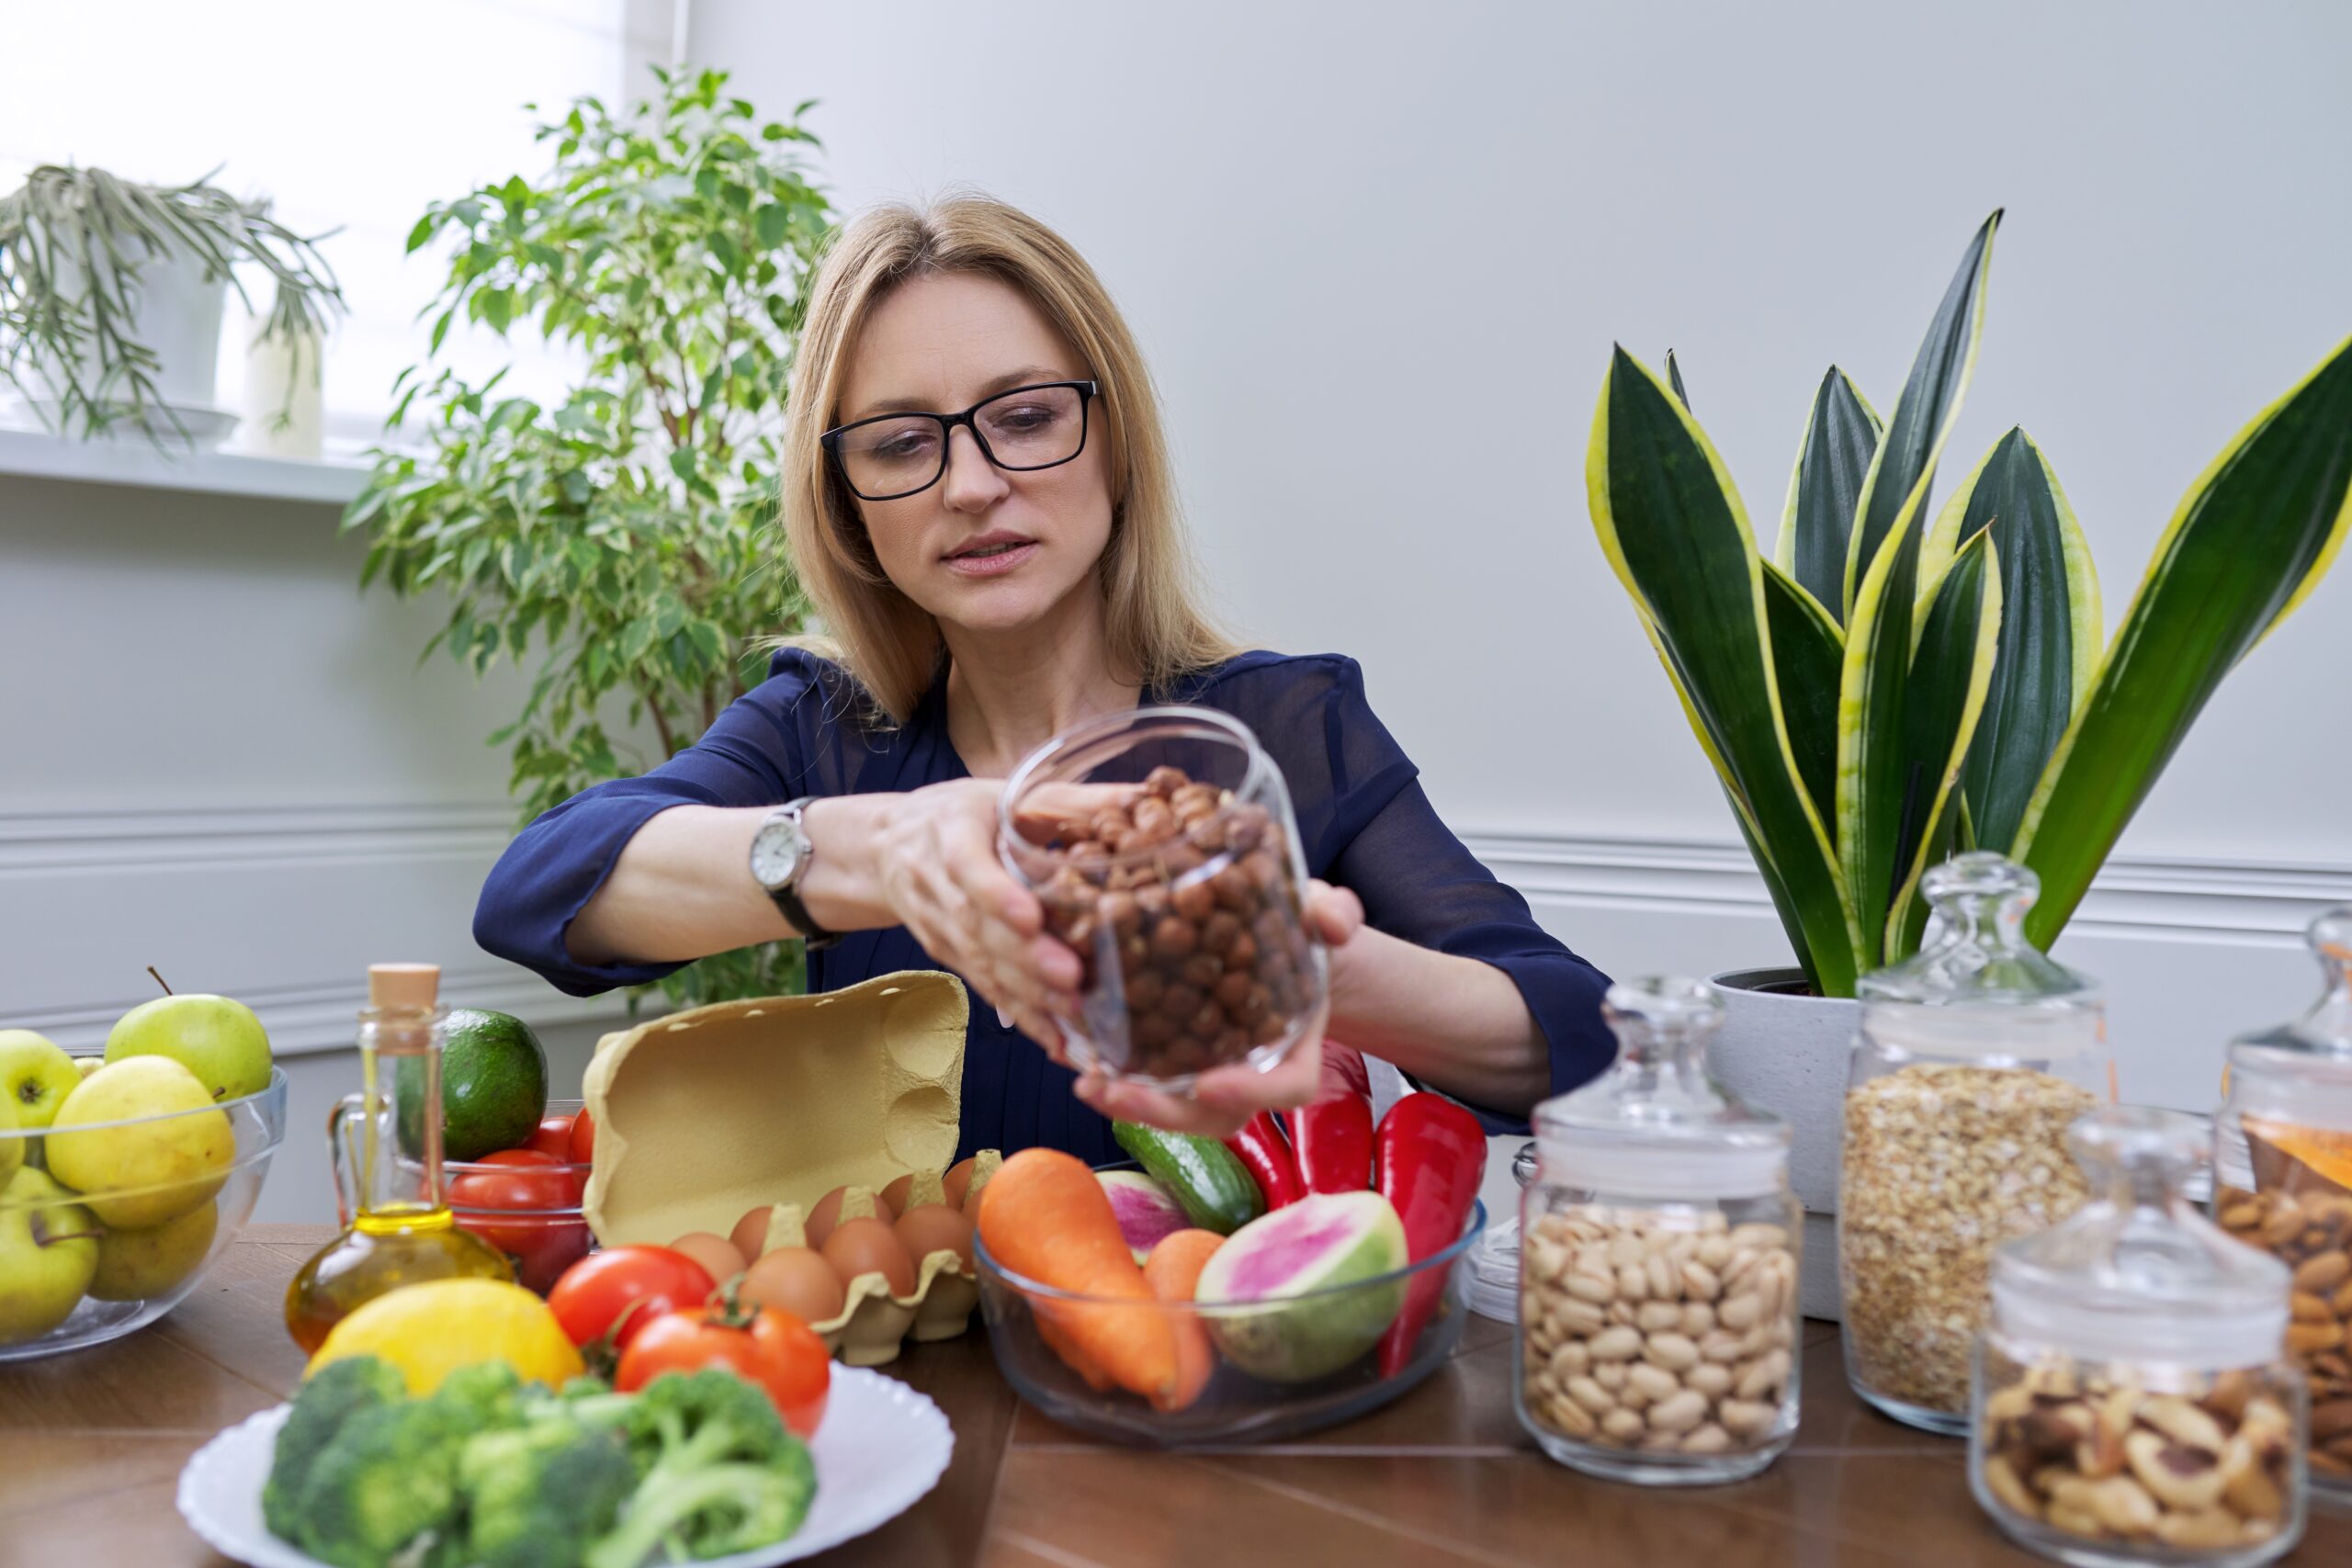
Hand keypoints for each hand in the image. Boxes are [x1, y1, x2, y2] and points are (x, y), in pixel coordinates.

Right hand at [870, 778, 1083, 1042]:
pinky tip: (1054, 1040)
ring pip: (982, 964)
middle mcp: (936, 885)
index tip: (1031, 918)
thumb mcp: (1005, 793)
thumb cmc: (958, 814)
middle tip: (1071, 978)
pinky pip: (986, 988)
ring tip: (1074, 1012)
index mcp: (949, 834)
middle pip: (979, 927)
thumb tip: (1141, 797)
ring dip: (1028, 994)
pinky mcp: (950, 957)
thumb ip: (1069, 801)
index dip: (997, 895)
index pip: (968, 867)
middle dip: (1025, 957)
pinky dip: (1021, 1016)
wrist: (886, 847)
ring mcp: (939, 927)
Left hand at [1072, 879, 1365, 1136]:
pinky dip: (1116, 1082)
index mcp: (1297, 1046)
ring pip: (1177, 1111)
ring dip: (1131, 1105)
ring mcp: (1215, 1074)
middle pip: (1217, 1116)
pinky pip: (1152, 1086)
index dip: (1251, 1093)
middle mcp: (1254, 1073)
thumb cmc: (1300, 927)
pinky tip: (1079, 1063)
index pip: (1288, 1088)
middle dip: (1167, 1113)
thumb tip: (1330, 925)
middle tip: (1118, 1091)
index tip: (1208, 1085)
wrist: (1275, 937)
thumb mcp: (1320, 911)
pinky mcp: (1179, 1062)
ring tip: (1088, 1083)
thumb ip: (1333, 914)